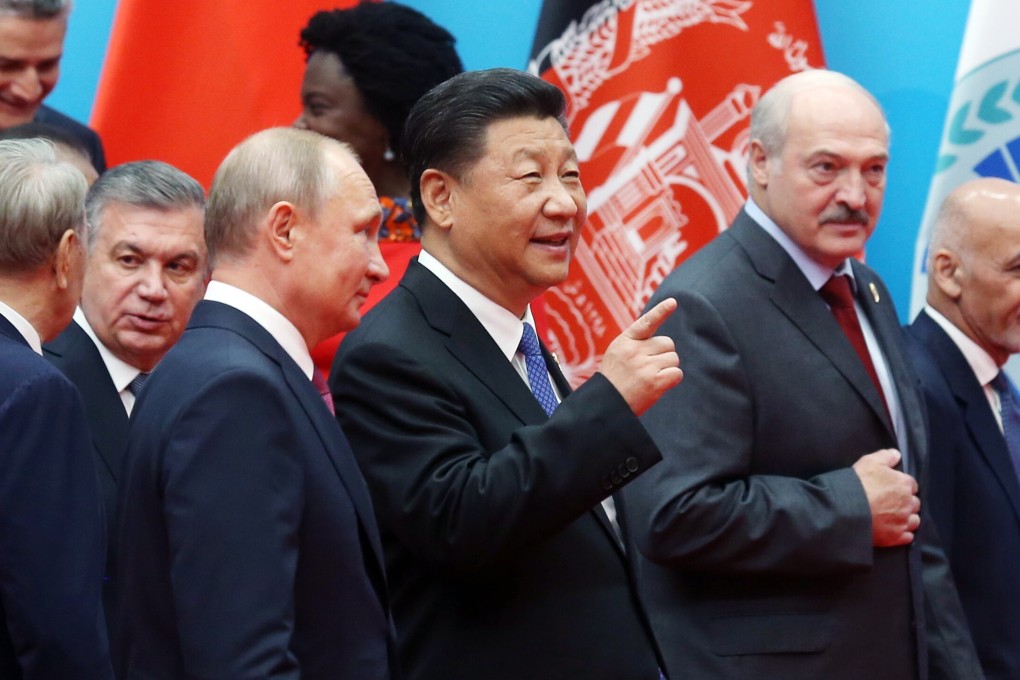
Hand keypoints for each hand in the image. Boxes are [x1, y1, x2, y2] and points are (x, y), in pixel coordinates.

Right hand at [598, 298, 682, 415]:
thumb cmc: (613, 380)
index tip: (673, 302)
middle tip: (649, 368)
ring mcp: (645, 367)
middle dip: (664, 355)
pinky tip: (658, 385)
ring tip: (650, 378)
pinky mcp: (655, 382)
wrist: (605, 405)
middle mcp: (635, 351)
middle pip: (668, 344)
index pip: (645, 323)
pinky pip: (677, 373)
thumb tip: (665, 344)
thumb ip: (636, 345)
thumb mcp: (617, 355)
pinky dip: (671, 379)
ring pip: (673, 358)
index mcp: (624, 342)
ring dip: (667, 368)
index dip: (661, 312)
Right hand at [852, 449, 919, 546]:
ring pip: (914, 520)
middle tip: (891, 502)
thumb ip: (886, 456)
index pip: (911, 484)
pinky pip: (908, 537)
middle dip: (906, 502)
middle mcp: (908, 503)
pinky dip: (903, 533)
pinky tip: (894, 530)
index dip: (901, 485)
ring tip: (894, 517)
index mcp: (904, 484)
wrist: (847, 510)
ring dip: (907, 518)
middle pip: (914, 503)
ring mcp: (903, 522)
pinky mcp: (896, 537)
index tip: (892, 487)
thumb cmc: (858, 484)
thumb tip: (897, 454)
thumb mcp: (869, 461)